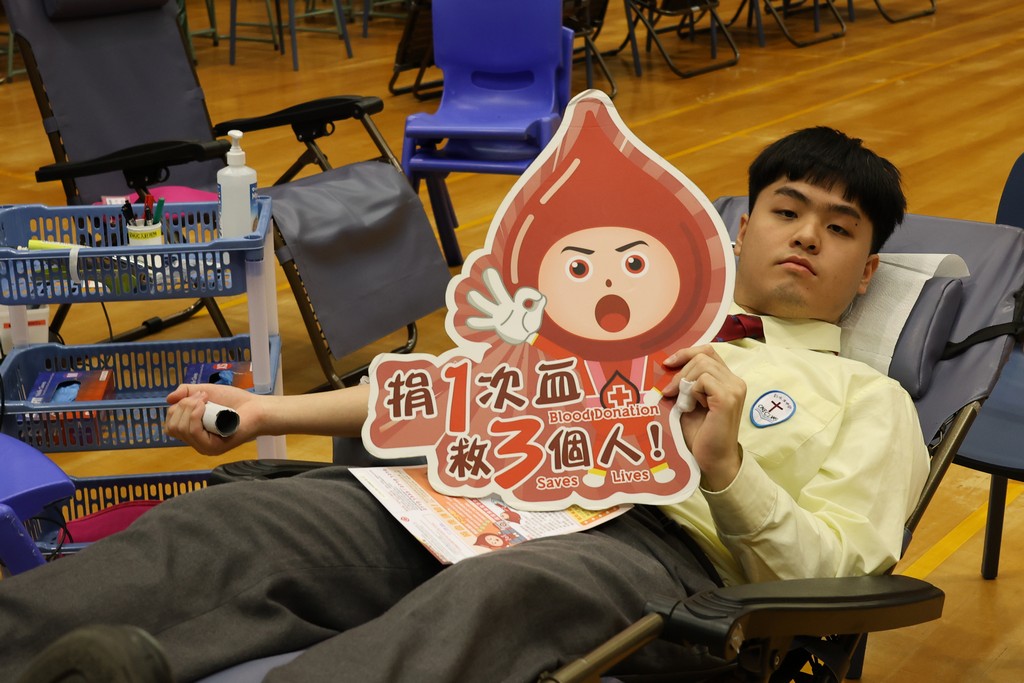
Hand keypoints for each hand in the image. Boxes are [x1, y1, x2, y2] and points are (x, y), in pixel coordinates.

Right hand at [164, 383, 262, 455]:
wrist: (257, 408)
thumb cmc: (234, 401)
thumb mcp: (205, 392)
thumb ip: (186, 392)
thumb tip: (168, 399)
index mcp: (192, 432)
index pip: (170, 424)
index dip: (178, 407)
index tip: (197, 395)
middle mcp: (196, 442)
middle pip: (172, 426)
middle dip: (183, 406)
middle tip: (203, 397)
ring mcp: (204, 447)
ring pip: (180, 429)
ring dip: (190, 408)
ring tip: (206, 400)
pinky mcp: (213, 447)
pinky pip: (193, 432)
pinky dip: (195, 415)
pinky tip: (205, 407)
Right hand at [466, 267, 545, 344]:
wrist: (524, 337)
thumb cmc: (530, 324)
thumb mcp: (537, 316)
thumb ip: (540, 305)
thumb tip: (542, 297)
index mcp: (517, 302)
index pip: (523, 294)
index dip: (531, 294)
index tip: (539, 297)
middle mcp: (507, 306)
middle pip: (499, 292)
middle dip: (494, 283)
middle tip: (488, 272)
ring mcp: (500, 315)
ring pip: (488, 306)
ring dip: (480, 301)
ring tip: (471, 295)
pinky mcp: (497, 325)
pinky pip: (486, 323)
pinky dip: (479, 323)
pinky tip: (470, 321)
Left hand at [662, 346, 745, 490]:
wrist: (711, 460)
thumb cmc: (699, 434)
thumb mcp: (689, 401)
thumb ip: (685, 383)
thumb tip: (666, 364)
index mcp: (728, 380)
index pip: (708, 351)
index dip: (686, 353)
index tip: (667, 364)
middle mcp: (735, 381)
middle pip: (703, 355)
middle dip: (681, 371)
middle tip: (670, 392)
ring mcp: (734, 389)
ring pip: (702, 364)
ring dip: (685, 382)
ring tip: (683, 403)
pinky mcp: (727, 398)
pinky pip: (703, 380)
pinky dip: (691, 391)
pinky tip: (690, 407)